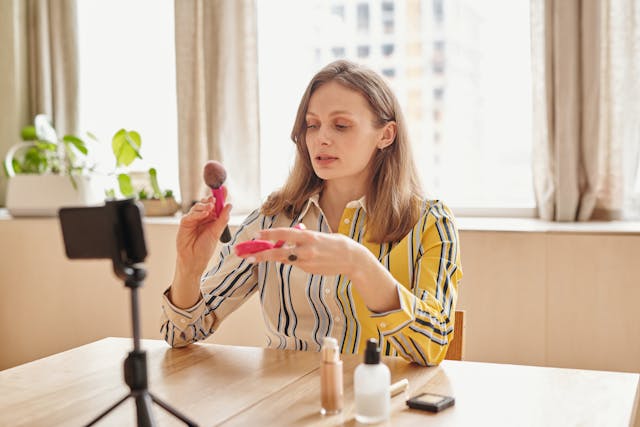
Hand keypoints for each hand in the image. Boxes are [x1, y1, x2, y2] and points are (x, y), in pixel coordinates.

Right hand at [175, 187, 231, 277]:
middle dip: (211, 200)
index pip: (216, 206)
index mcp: (212, 219)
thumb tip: (229, 205)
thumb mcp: (217, 233)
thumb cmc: (205, 248)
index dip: (220, 197)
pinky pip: (190, 215)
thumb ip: (222, 219)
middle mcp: (202, 218)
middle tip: (215, 199)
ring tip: (210, 207)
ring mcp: (193, 220)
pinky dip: (197, 213)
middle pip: (206, 204)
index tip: (224, 189)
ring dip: (204, 206)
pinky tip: (204, 214)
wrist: (194, 260)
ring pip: (198, 207)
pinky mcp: (185, 223)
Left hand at [237, 227, 362, 276]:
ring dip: (271, 257)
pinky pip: (295, 264)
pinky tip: (298, 257)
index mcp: (309, 237)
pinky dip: (292, 260)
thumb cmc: (337, 244)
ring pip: (284, 260)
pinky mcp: (309, 270)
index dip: (269, 235)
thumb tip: (295, 231)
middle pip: (279, 253)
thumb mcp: (321, 235)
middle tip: (247, 256)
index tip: (256, 235)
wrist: (352, 260)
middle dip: (261, 254)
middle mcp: (306, 250)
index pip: (284, 234)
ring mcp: (307, 262)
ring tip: (254, 257)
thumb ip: (306, 235)